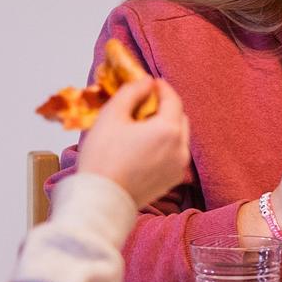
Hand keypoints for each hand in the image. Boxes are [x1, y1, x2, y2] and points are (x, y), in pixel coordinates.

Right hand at [76, 77, 191, 208]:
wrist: (101, 200)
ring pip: (178, 138)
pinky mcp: (172, 181)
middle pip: (179, 118)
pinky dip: (164, 146)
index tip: (149, 83)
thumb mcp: (112, 115)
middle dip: (164, 107)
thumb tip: (145, 81)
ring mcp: (178, 167)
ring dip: (165, 127)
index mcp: (169, 130)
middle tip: (143, 103)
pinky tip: (143, 146)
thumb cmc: (102, 157)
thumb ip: (131, 92)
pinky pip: (173, 156)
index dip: (161, 88)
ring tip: (141, 126)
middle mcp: (181, 149)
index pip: (173, 99)